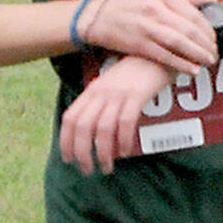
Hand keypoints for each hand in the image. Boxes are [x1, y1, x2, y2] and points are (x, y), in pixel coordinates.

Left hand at [60, 55, 170, 174]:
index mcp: (91, 91)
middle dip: (82, 152)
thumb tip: (94, 135)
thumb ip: (101, 104)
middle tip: (88, 170)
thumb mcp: (110, 85)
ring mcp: (118, 93)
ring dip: (103, 152)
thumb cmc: (134, 73)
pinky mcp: (136, 95)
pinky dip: (124, 140)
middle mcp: (101, 92)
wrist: (156, 52)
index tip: (68, 160)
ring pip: (104, 128)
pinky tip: (125, 151)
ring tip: (107, 167)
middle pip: (84, 126)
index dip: (66, 140)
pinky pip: (126, 122)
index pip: (70, 118)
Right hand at [78, 0, 215, 74]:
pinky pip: (165, 55)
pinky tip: (193, 69)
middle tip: (215, 53)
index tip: (215, 38)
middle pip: (189, 27)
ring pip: (179, 41)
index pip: (193, 12)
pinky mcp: (138, 43)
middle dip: (206, 43)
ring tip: (209, 61)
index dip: (208, 28)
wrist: (98, 18)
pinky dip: (181, 63)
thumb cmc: (130, 7)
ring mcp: (146, 25)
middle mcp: (155, 7)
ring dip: (198, 54)